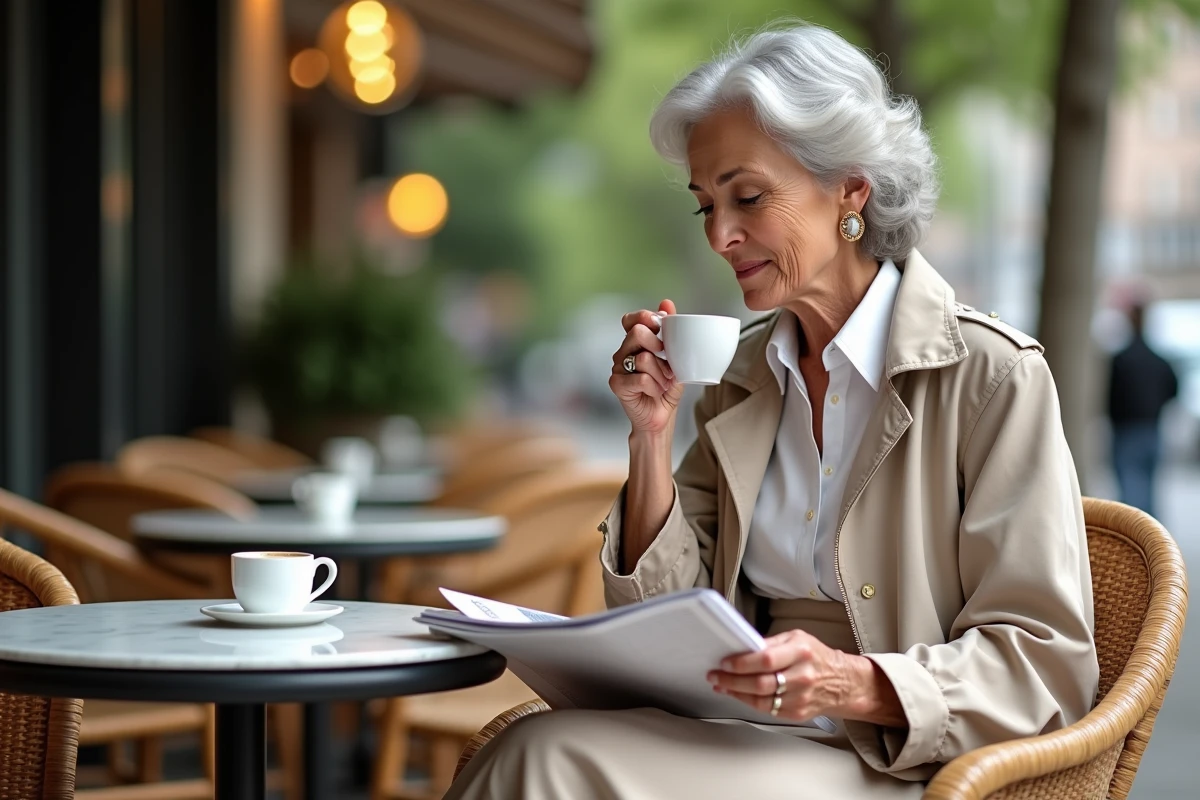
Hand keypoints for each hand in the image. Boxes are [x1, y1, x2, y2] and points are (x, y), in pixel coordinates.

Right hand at [609, 299, 685, 435]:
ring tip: (665, 383)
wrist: (661, 418)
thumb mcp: (675, 358)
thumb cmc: (666, 389)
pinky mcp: (617, 384)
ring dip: (661, 373)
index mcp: (635, 343)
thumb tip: (666, 302)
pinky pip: (640, 378)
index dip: (645, 317)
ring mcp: (618, 368)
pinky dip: (655, 387)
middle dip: (659, 346)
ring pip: (642, 358)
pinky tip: (655, 392)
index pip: (631, 319)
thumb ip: (671, 331)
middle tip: (669, 364)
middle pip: (637, 333)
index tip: (661, 325)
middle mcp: (623, 352)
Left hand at [707, 629, 904, 725]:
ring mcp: (800, 697)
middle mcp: (802, 676)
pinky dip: (748, 702)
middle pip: (761, 683)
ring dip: (736, 693)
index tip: (724, 662)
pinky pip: (767, 710)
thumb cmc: (816, 657)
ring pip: (761, 700)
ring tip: (721, 685)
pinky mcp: (797, 713)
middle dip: (732, 680)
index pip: (766, 660)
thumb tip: (743, 647)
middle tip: (715, 676)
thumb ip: (771, 643)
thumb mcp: (796, 638)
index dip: (742, 663)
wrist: (842, 682)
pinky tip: (738, 694)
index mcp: (801, 652)